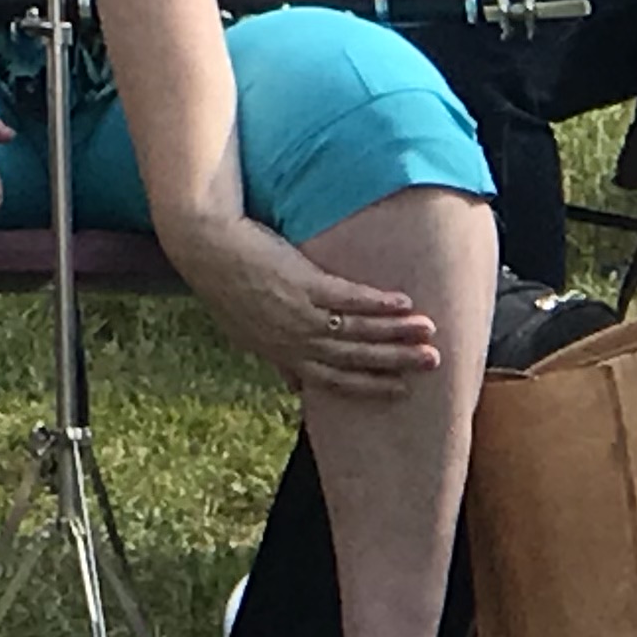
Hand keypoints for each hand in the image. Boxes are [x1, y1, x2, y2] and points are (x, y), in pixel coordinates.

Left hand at [164, 216, 444, 398]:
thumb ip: (275, 357)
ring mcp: (299, 313)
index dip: (369, 386)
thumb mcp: (246, 331)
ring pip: (357, 331)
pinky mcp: (302, 284)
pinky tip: (403, 301)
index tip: (400, 391)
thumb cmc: (224, 281)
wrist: (204, 245)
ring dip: (397, 333)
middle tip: (431, 364)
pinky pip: (349, 299)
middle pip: (353, 358)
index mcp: (281, 352)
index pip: (333, 379)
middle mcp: (293, 340)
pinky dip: (378, 303)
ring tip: (429, 332)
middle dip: (394, 363)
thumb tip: (293, 385)